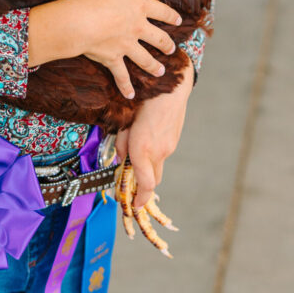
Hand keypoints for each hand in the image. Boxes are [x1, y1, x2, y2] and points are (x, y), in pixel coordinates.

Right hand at [69, 0, 181, 97]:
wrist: (79, 21)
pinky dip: (126, 85)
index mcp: (139, 6)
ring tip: (161, 72)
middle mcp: (137, 28)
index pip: (160, 11)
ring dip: (153, 66)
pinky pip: (121, 75)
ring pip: (144, 58)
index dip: (170, 15)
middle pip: (157, 38)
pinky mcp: (112, 59)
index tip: (178, 20)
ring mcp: (126, 46)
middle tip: (171, 50)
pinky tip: (132, 95)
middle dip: (165, 44)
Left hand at [116, 56, 193, 207]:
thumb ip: (121, 143)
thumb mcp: (125, 121)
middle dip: (142, 188)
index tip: (134, 205)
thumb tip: (120, 159)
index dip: (140, 199)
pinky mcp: (173, 141)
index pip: (145, 184)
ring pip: (157, 168)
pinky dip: (153, 156)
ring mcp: (168, 147)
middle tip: (131, 187)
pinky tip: (146, 141)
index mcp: (143, 148)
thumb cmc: (144, 100)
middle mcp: (158, 152)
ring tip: (135, 157)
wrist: (171, 87)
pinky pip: (161, 155)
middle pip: (152, 181)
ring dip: (147, 170)